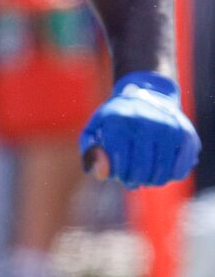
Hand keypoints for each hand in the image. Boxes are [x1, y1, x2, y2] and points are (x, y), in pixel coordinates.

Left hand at [79, 73, 199, 188]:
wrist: (148, 95)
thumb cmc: (116, 119)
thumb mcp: (95, 128)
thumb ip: (90, 152)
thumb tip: (100, 174)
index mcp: (118, 120)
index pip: (117, 159)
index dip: (117, 173)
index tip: (117, 175)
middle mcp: (145, 121)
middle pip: (140, 167)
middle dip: (134, 179)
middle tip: (131, 181)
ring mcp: (167, 127)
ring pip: (161, 169)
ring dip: (152, 180)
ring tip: (146, 179)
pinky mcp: (185, 133)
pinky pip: (181, 165)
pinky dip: (173, 175)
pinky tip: (164, 174)